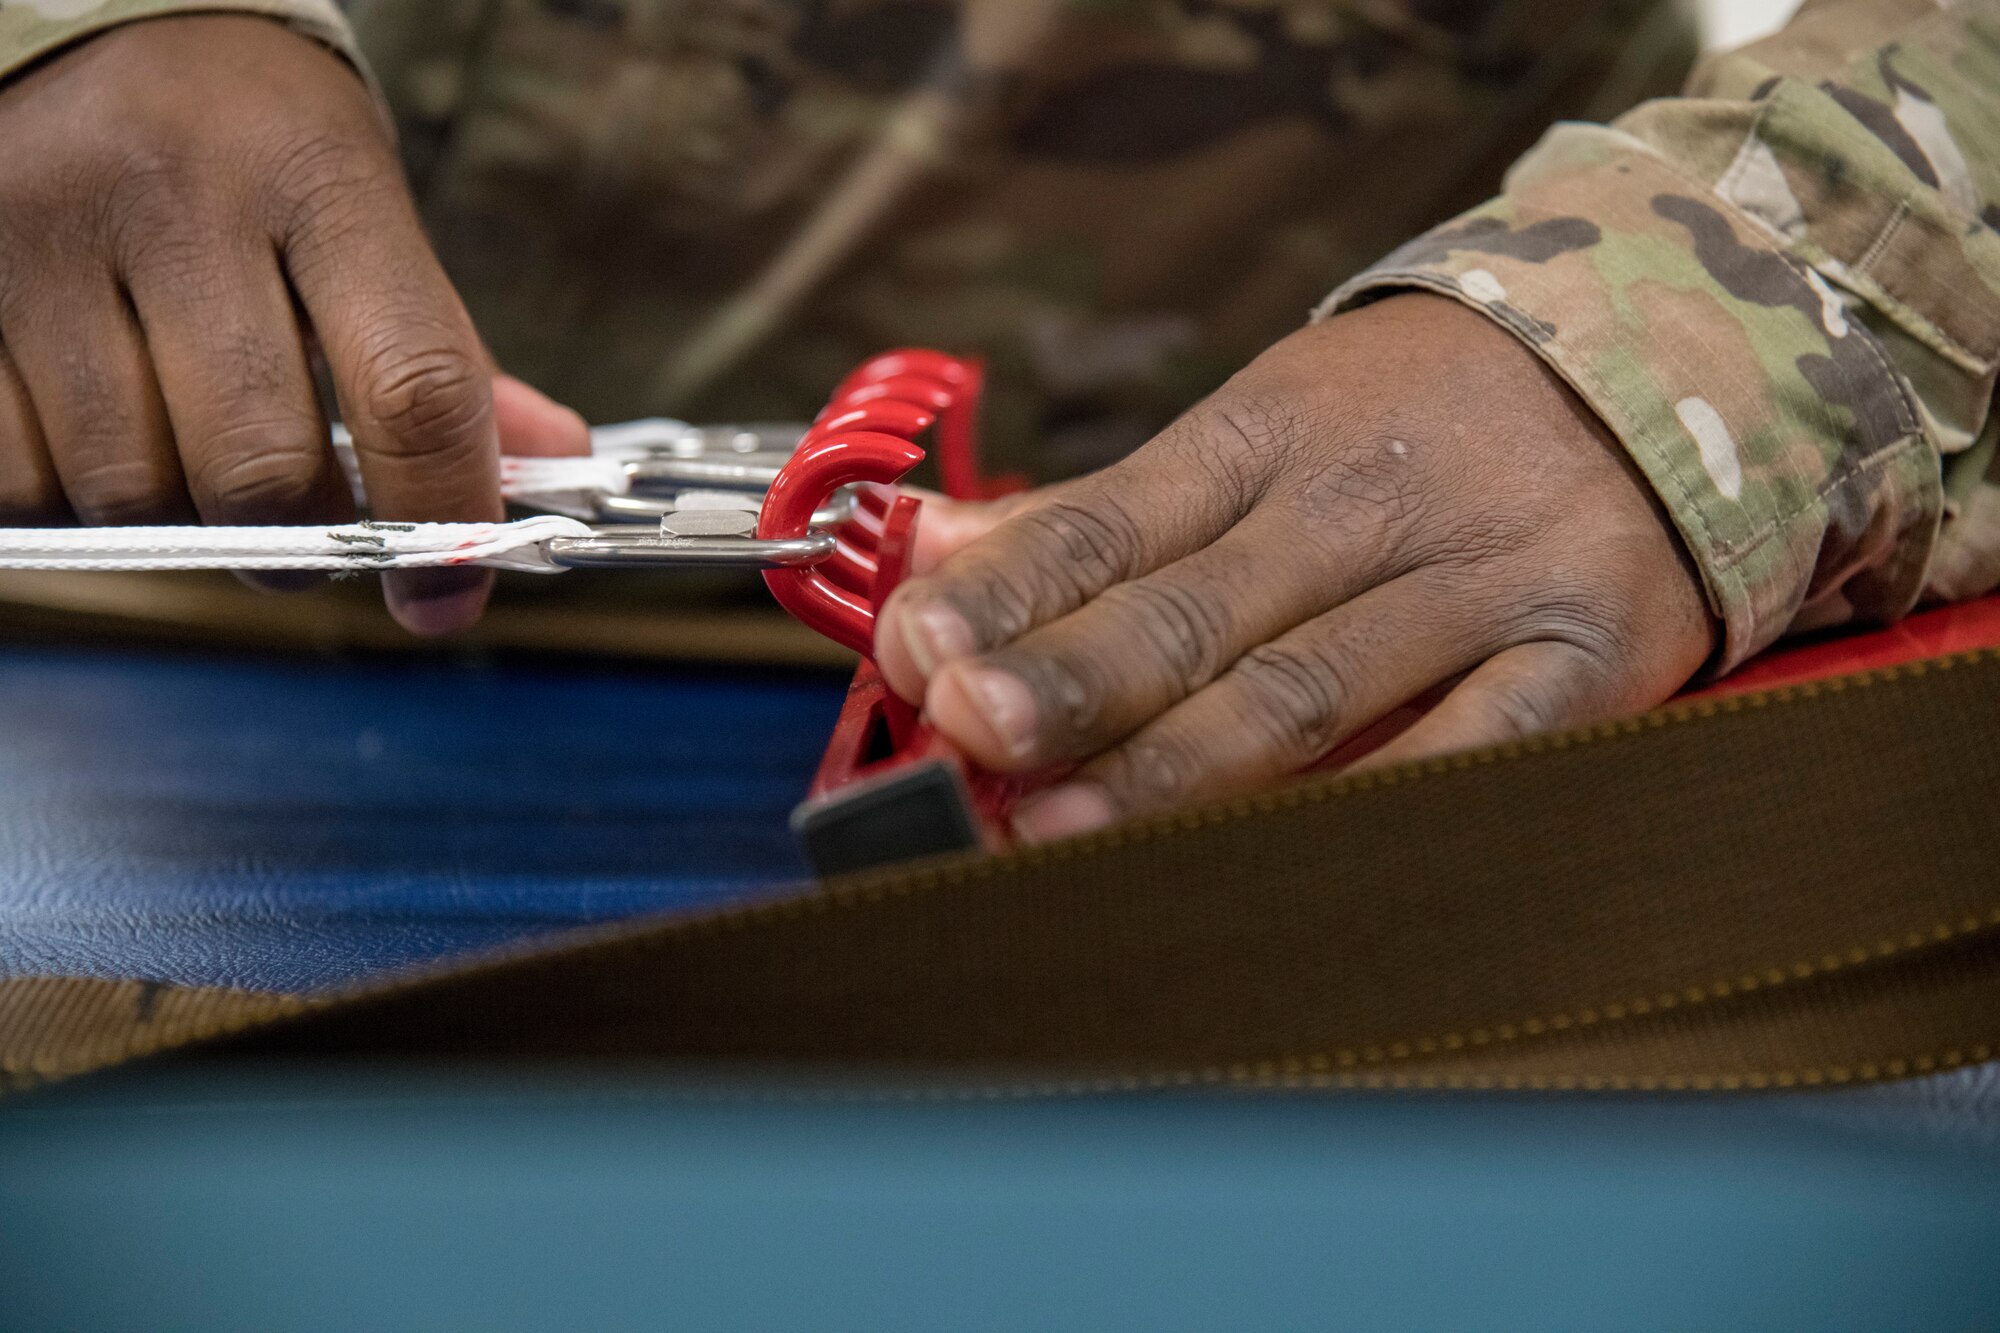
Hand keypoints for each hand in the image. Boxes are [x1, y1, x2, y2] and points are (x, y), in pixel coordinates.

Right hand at [0, 15, 585, 630]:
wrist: (80, 21)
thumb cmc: (252, 143)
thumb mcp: (368, 212)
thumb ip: (450, 351)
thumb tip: (553, 458)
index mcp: (316, 179)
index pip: (412, 388)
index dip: (444, 520)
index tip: (446, 594)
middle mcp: (173, 203)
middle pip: (259, 471)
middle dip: (301, 541)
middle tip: (310, 528)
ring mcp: (40, 241)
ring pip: (130, 491)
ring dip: (183, 521)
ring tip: (200, 461)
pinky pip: (19, 479)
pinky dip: (76, 500)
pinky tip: (110, 440)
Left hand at [878, 293, 1715, 840]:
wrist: (1670, 353)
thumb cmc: (1426, 412)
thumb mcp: (1265, 425)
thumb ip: (1105, 513)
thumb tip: (937, 551)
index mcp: (1265, 436)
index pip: (1111, 521)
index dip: (1009, 591)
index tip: (912, 648)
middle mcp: (1361, 505)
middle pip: (1195, 607)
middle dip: (1074, 676)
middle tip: (968, 728)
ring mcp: (1475, 583)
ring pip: (1308, 687)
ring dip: (1180, 763)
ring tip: (1062, 824)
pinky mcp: (1582, 656)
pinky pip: (1476, 747)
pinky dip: (1382, 805)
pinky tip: (1278, 863)